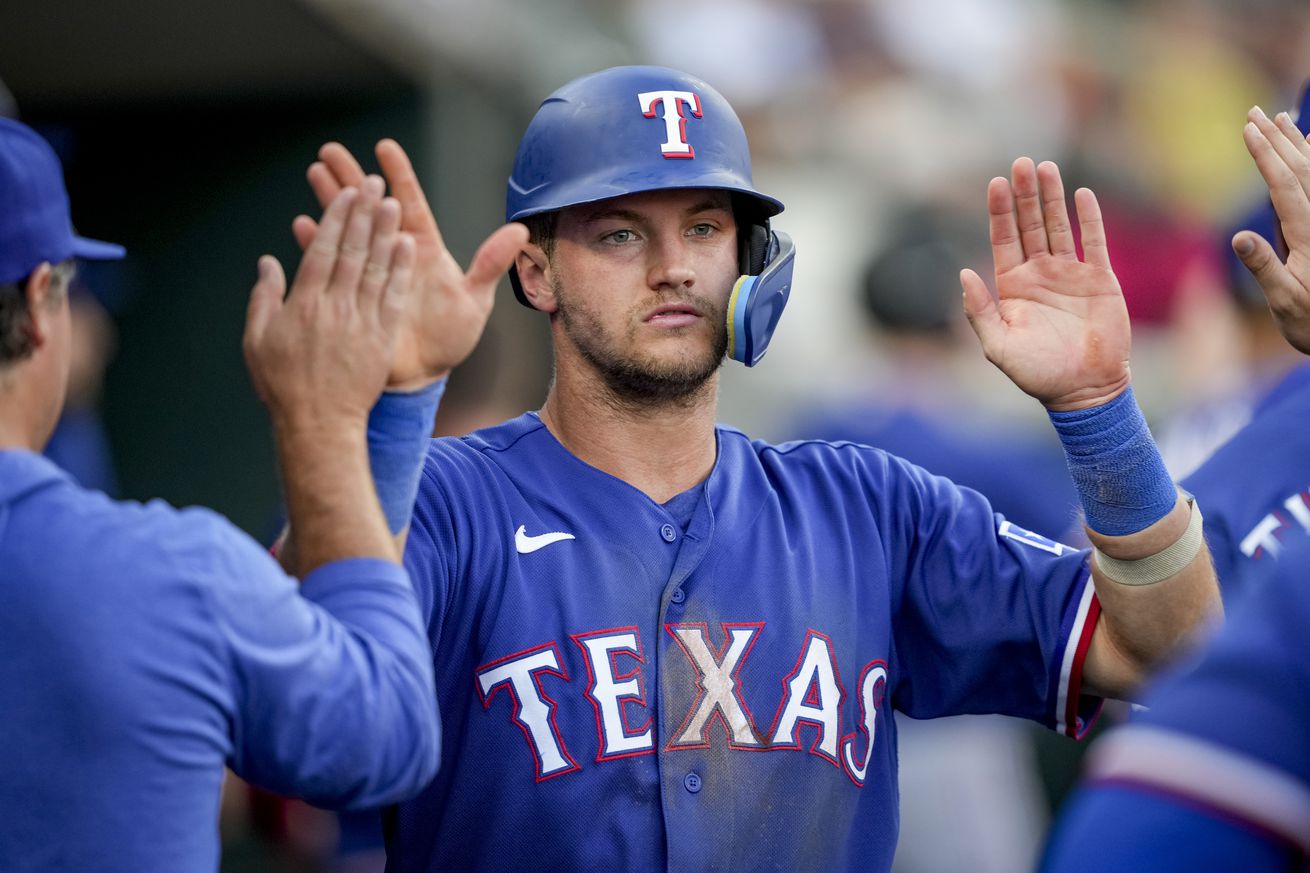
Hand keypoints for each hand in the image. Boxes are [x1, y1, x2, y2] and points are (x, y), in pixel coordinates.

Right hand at [244, 177, 415, 429]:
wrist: (319, 423)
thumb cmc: (284, 384)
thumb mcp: (258, 340)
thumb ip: (264, 297)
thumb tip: (268, 262)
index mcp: (304, 302)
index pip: (323, 248)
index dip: (336, 217)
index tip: (346, 193)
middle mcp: (335, 306)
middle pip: (352, 250)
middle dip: (363, 213)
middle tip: (373, 182)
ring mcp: (361, 321)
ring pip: (376, 267)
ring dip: (385, 232)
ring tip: (393, 202)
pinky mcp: (381, 338)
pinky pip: (393, 296)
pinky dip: (399, 269)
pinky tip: (407, 245)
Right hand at [293, 140, 527, 388]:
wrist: (423, 373)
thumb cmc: (450, 336)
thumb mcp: (473, 300)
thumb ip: (490, 264)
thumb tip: (520, 231)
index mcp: (421, 247)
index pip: (409, 202)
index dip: (398, 175)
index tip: (384, 147)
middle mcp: (392, 252)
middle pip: (370, 206)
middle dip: (351, 177)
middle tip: (331, 150)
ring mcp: (369, 270)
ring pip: (347, 226)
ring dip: (330, 200)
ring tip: (315, 172)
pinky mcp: (350, 291)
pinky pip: (330, 264)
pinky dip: (316, 245)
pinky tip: (302, 225)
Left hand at [960, 158, 1130, 410]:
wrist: (1083, 389)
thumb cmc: (1037, 373)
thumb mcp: (998, 346)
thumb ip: (979, 311)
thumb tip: (962, 274)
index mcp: (1013, 286)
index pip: (1003, 239)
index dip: (999, 211)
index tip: (995, 182)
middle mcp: (1040, 274)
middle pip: (1030, 224)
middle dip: (1025, 194)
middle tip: (1022, 162)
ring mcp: (1070, 274)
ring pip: (1060, 226)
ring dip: (1053, 198)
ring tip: (1046, 167)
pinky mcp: (1099, 279)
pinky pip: (1094, 242)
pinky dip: (1089, 218)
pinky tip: (1081, 194)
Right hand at [1233, 105, 1309, 354]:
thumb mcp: (1286, 303)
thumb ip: (1265, 268)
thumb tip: (1239, 236)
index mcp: (1309, 235)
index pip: (1284, 184)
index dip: (1265, 155)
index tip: (1248, 129)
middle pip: (1302, 169)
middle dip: (1278, 139)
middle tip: (1256, 113)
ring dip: (1298, 144)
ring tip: (1283, 119)